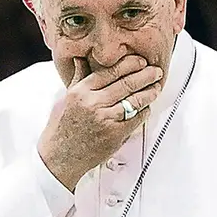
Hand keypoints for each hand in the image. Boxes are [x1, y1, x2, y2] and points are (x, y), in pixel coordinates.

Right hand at [38, 55, 163, 189]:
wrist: (59, 157)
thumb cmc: (62, 129)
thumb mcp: (65, 99)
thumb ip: (78, 79)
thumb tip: (81, 59)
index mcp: (80, 92)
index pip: (109, 71)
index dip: (129, 64)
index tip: (140, 61)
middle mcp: (92, 103)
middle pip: (126, 83)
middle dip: (145, 75)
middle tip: (156, 71)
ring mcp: (104, 119)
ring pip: (134, 100)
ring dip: (149, 92)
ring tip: (156, 87)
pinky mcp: (114, 134)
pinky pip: (135, 118)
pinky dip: (144, 111)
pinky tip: (147, 107)